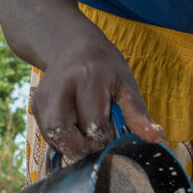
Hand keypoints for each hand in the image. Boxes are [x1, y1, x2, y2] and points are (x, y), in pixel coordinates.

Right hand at [30, 38, 164, 161]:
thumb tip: (156, 138)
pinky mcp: (36, 103)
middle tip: (98, 146)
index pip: (93, 124)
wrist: (71, 45)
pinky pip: (47, 133)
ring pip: (52, 135)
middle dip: (83, 148)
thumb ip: (138, 113)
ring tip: (87, 140)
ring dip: (70, 146)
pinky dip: (62, 141)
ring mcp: (44, 95)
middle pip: (63, 131)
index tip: (114, 138)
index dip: (105, 139)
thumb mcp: (127, 83)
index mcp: (89, 78)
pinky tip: (76, 133)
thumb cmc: (105, 66)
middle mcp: (62, 86)